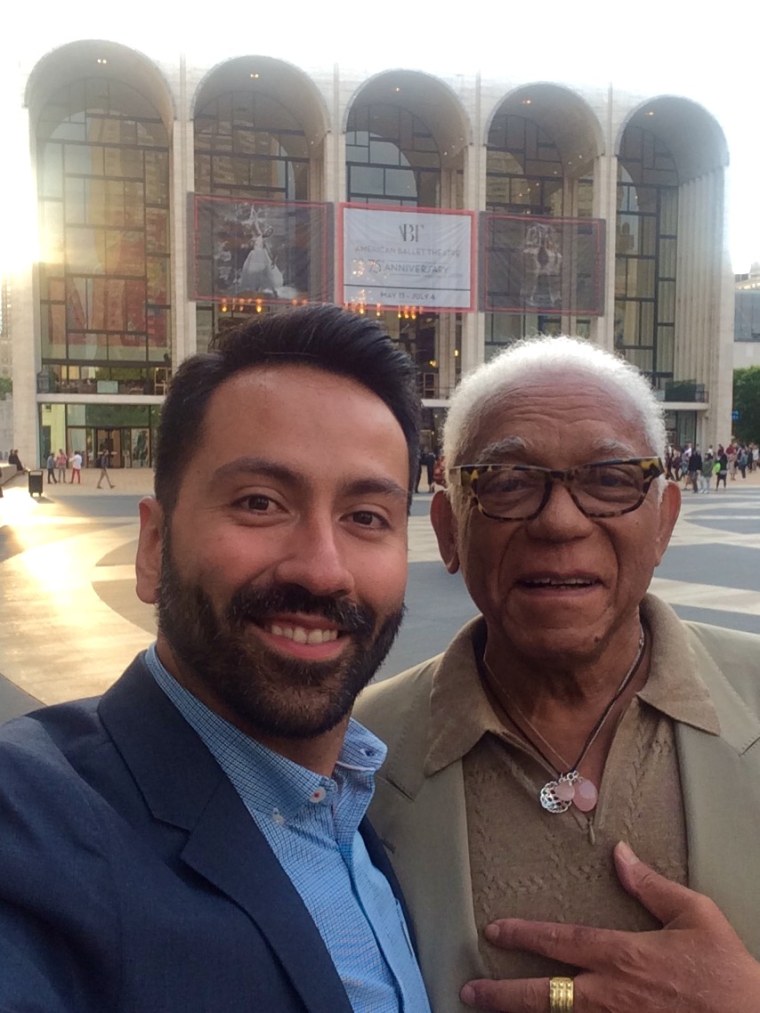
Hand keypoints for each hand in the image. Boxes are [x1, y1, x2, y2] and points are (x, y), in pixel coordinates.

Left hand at [460, 841, 759, 1011]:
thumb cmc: (726, 971)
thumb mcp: (694, 915)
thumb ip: (650, 885)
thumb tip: (619, 854)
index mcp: (623, 955)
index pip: (560, 940)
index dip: (524, 934)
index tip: (494, 930)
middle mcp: (611, 994)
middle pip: (545, 995)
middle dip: (502, 993)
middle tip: (469, 991)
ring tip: (489, 1012)